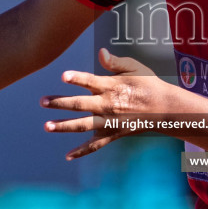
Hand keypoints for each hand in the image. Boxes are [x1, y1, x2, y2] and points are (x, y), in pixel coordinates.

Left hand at [40, 48, 165, 160]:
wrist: (164, 108)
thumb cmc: (148, 84)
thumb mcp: (135, 68)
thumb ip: (115, 62)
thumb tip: (100, 52)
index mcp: (112, 86)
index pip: (90, 81)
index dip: (77, 78)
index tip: (63, 76)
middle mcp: (108, 105)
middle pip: (79, 104)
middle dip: (60, 103)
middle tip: (43, 102)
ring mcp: (109, 121)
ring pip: (83, 125)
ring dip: (64, 126)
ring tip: (47, 126)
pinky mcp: (113, 133)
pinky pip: (96, 144)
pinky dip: (82, 151)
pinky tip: (68, 156)